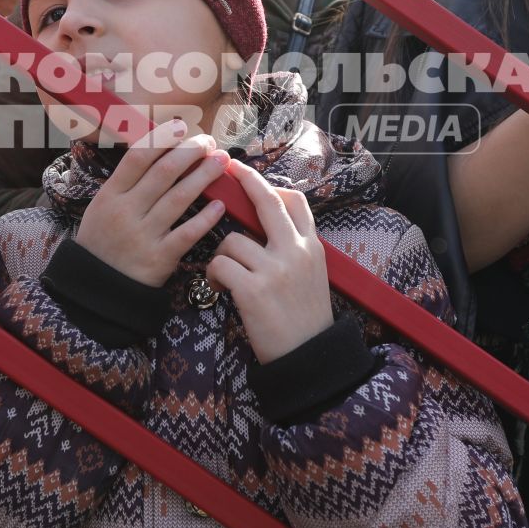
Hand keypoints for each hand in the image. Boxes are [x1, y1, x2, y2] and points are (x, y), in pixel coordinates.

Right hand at [75, 118, 229, 286]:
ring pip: (180, 198)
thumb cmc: (103, 241)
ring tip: (221, 162)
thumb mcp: (102, 207)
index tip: (182, 126)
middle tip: (210, 143)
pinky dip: (206, 218)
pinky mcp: (159, 258)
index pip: (138, 157)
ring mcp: (143, 235)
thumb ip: (126, 183)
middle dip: (191, 152)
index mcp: (110, 195)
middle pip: (164, 172)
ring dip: (204, 176)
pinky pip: (188, 233)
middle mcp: (126, 211)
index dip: (162, 138)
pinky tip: (220, 205)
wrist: (98, 288)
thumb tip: (158, 150)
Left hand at [205, 160, 334, 363]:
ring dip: (222, 256)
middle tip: (229, 169)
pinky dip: (214, 275)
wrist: (310, 358)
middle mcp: (296, 252)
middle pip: (267, 202)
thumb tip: (269, 225)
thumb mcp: (314, 276)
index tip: (253, 178)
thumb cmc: (305, 320)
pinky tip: (221, 289)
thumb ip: (296, 249)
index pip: (296, 202)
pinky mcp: (253, 289)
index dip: (271, 185)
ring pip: (232, 240)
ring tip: (226, 277)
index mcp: (313, 247)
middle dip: (246, 180)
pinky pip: (220, 264)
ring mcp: (275, 269)